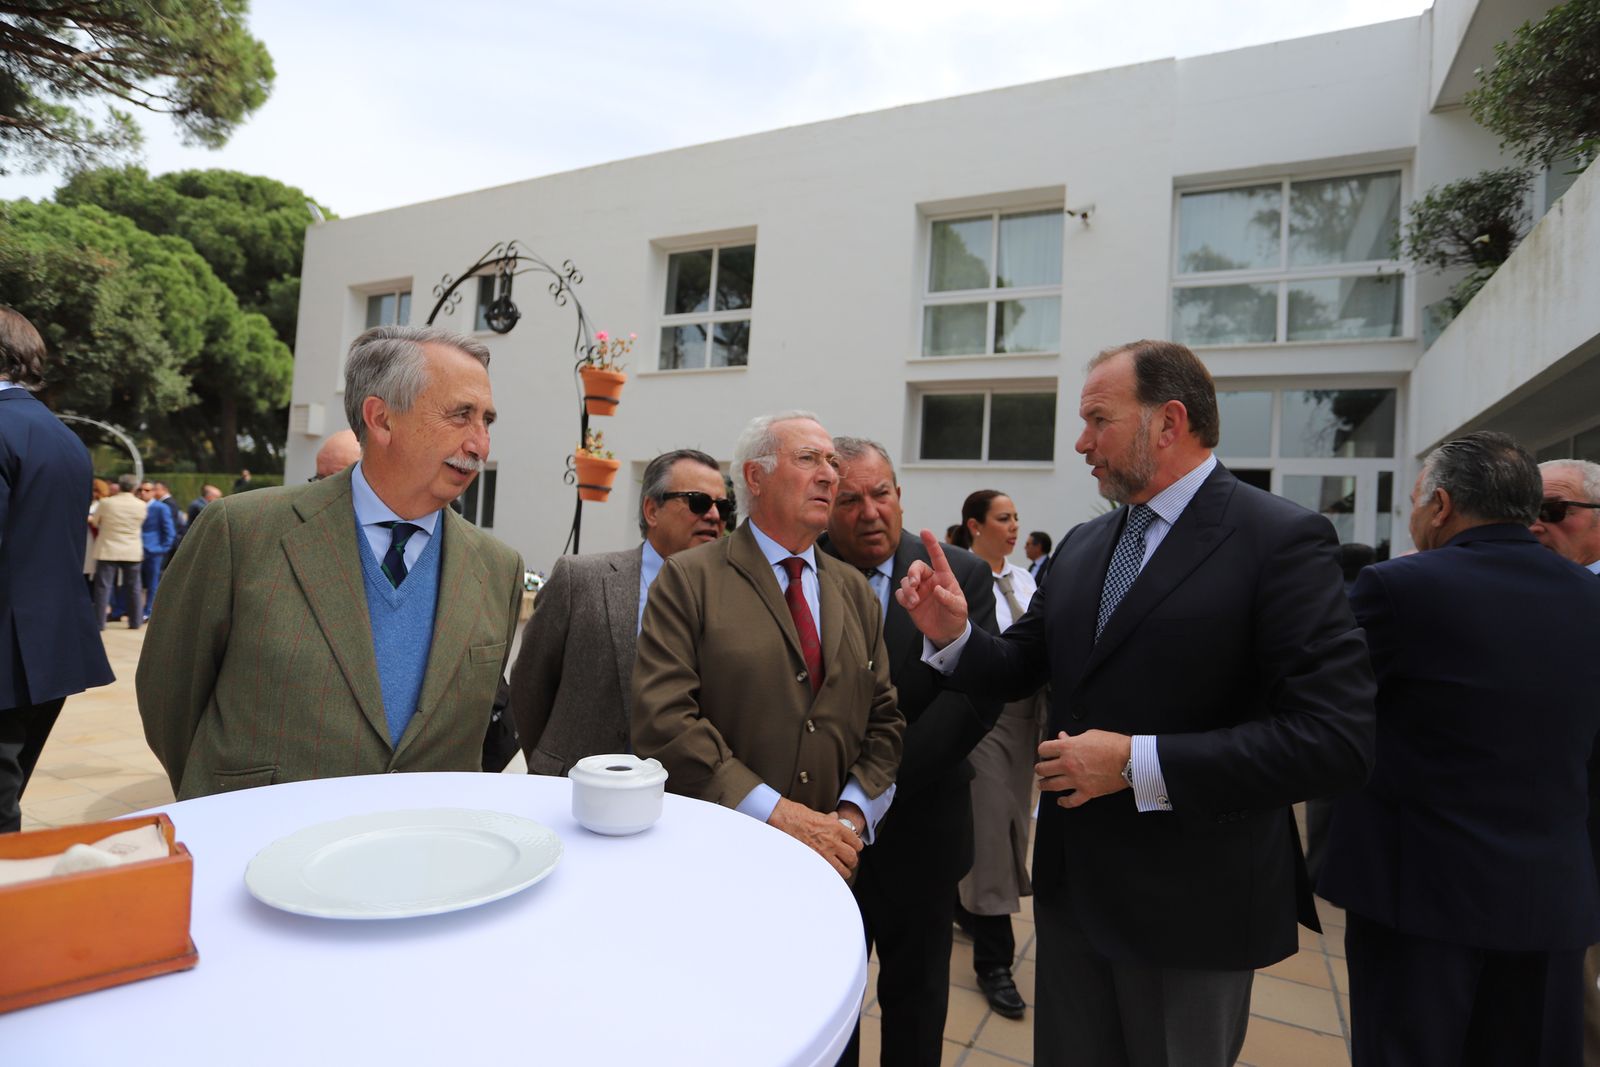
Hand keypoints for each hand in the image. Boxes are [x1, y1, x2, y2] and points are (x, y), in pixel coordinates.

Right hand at [769, 797, 863, 879]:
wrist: (784, 820)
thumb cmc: (798, 815)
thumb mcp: (820, 814)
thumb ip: (831, 820)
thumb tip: (835, 818)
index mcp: (836, 828)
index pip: (856, 842)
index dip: (856, 847)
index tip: (854, 848)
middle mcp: (833, 841)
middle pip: (852, 857)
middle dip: (852, 861)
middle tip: (849, 861)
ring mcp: (823, 853)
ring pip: (844, 869)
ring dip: (844, 870)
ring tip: (842, 870)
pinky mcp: (814, 861)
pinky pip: (829, 873)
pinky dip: (832, 875)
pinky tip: (829, 873)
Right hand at [894, 530, 968, 646]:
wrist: (946, 633)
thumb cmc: (956, 616)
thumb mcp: (958, 608)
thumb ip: (949, 599)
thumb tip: (937, 589)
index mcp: (944, 577)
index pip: (937, 557)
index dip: (931, 544)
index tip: (924, 531)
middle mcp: (930, 580)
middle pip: (916, 567)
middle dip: (913, 573)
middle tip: (914, 584)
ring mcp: (919, 590)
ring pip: (906, 580)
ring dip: (908, 590)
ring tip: (914, 602)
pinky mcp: (910, 600)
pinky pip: (900, 594)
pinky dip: (902, 597)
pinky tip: (910, 606)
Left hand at [1036, 729, 1131, 809]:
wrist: (1129, 759)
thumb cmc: (1112, 744)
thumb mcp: (1090, 735)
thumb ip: (1073, 739)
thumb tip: (1062, 737)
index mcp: (1067, 748)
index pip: (1044, 749)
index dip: (1043, 751)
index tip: (1045, 753)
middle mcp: (1067, 764)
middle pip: (1043, 769)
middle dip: (1040, 768)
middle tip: (1042, 769)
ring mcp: (1076, 780)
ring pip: (1051, 786)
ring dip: (1044, 785)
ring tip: (1042, 785)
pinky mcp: (1086, 792)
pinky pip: (1071, 801)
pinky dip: (1064, 802)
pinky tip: (1060, 801)